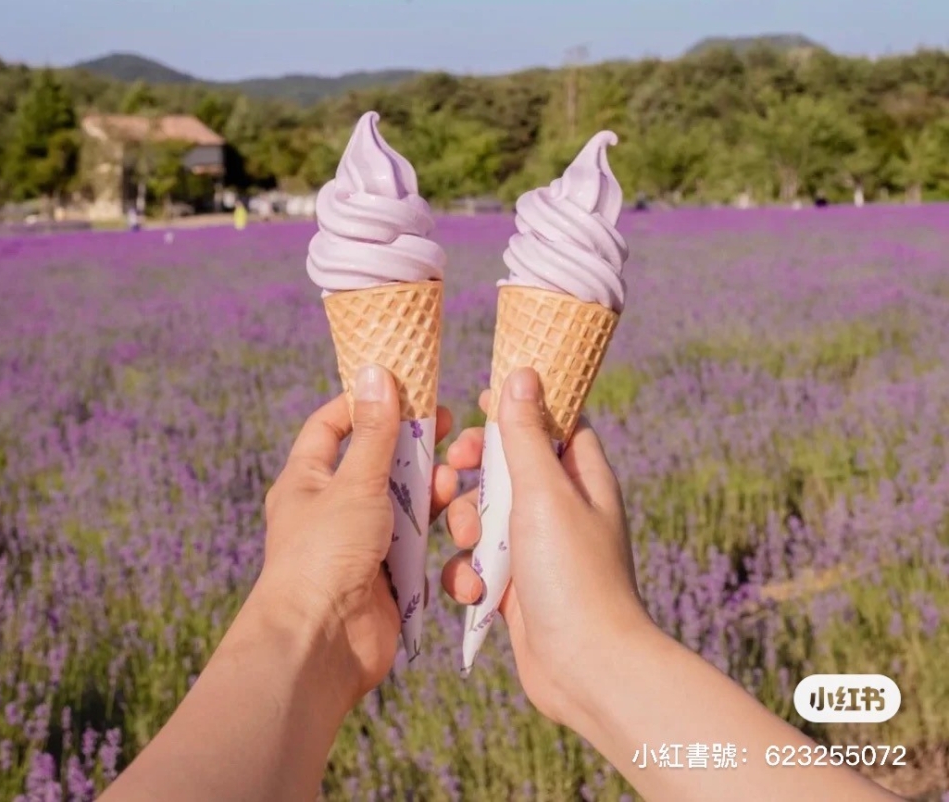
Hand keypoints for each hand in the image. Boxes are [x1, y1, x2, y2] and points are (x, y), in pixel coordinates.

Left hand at [249, 365, 456, 711]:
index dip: (365, 403)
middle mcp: (333, 507)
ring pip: (406, 503)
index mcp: (307, 480)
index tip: (406, 388)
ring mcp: (361, 543)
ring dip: (433, 493)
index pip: (332, 425)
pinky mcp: (387, 575)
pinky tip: (461, 525)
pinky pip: (419, 543)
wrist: (322, 645)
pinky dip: (438, 534)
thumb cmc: (325, 556)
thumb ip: (374, 431)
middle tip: (452, 433)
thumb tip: (377, 371)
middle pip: (380, 462)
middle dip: (416, 450)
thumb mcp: (355, 483)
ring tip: (451, 488)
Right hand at [441, 368, 653, 734]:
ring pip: (485, 516)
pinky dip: (469, 574)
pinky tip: (474, 590)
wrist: (586, 669)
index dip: (517, 407)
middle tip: (454, 471)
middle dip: (475, 471)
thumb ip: (525, 435)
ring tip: (468, 544)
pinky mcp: (518, 587)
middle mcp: (562, 508)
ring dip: (466, 526)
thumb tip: (523, 373)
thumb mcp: (544, 493)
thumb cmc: (573, 573)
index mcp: (581, 477)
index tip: (480, 400)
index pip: (553, 420)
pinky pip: (479, 564)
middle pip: (508, 466)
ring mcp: (539, 549)